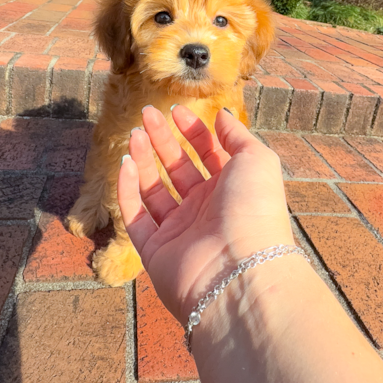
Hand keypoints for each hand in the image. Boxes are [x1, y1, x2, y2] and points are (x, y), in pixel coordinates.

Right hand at [117, 105, 294, 322]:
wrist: (239, 272)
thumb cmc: (254, 211)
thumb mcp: (256, 160)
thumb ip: (238, 135)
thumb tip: (223, 115)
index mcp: (231, 189)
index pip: (208, 154)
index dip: (192, 130)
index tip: (175, 110)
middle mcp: (205, 210)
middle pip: (178, 168)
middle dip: (162, 139)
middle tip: (145, 114)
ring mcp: (179, 231)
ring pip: (153, 189)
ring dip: (142, 160)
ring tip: (133, 133)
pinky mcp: (154, 250)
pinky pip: (136, 216)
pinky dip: (127, 190)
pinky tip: (125, 163)